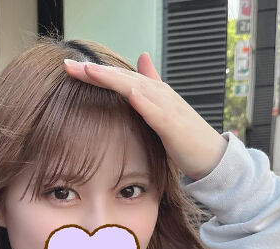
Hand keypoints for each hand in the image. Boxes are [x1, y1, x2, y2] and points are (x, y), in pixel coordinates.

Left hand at [63, 52, 227, 181]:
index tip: (70, 67)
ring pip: (136, 88)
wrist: (211, 158)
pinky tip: (129, 93)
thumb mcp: (162, 111)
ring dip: (113, 79)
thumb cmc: (185, 138)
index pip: (119, 77)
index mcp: (152, 92)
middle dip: (95, 71)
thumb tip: (142, 59)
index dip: (95, 72)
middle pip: (122, 77)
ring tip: (90, 71)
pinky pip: (157, 112)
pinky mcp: (174, 126)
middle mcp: (159, 94)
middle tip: (69, 64)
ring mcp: (167, 108)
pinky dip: (143, 101)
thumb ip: (151, 85)